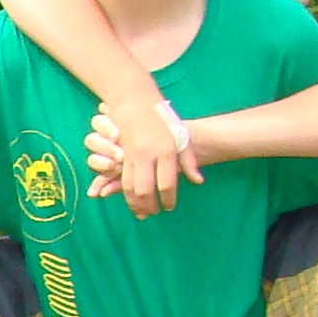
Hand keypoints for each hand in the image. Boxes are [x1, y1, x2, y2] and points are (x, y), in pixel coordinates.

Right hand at [92, 100, 198, 215]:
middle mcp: (147, 155)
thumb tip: (198, 181)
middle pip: (145, 190)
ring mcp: (131, 155)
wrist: (136, 102)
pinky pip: (119, 179)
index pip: (166, 184)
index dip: (167, 200)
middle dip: (148, 206)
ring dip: (134, 203)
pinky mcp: (120, 154)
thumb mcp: (180, 138)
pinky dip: (122, 193)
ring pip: (129, 187)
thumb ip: (189, 161)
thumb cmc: (162, 120)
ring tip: (141, 212)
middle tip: (153, 214)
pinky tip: (129, 199)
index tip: (169, 207)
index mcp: (165, 152)